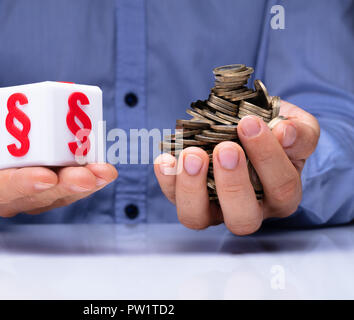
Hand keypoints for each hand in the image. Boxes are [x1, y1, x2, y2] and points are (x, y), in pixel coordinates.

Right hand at [0, 87, 116, 216]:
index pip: (3, 187)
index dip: (26, 183)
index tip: (47, 176)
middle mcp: (12, 191)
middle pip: (41, 194)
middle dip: (67, 185)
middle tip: (89, 176)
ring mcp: (37, 189)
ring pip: (63, 192)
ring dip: (87, 184)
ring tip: (104, 172)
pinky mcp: (56, 181)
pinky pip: (75, 183)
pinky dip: (91, 175)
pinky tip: (104, 168)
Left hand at [154, 100, 319, 234]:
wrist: (246, 126)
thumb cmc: (273, 131)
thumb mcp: (296, 126)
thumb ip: (300, 132)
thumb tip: (285, 133)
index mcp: (282, 195)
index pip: (280, 187)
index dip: (266, 156)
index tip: (250, 123)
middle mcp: (249, 210)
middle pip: (242, 219)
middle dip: (232, 184)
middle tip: (225, 148)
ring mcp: (214, 208)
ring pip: (198, 218)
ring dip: (191, 187)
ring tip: (193, 154)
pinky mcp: (188, 198)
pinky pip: (172, 198)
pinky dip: (166, 179)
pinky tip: (165, 158)